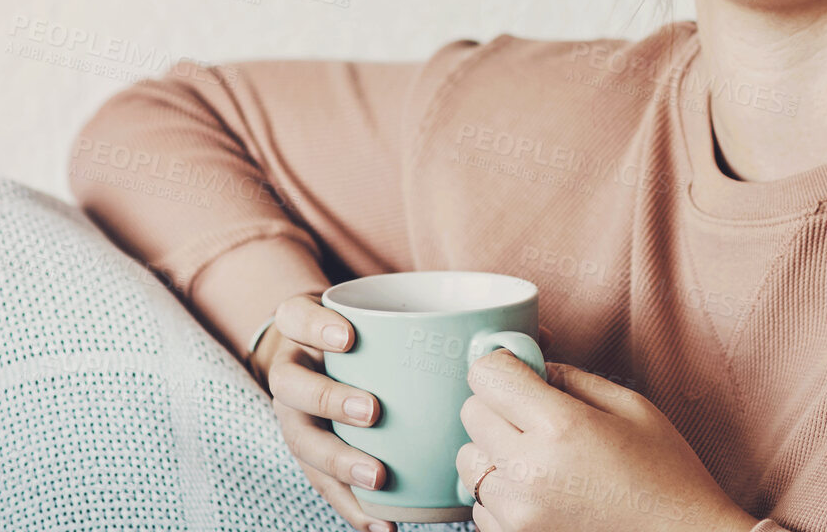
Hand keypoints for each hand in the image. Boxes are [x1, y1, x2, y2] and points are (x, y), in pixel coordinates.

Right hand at [253, 292, 556, 531]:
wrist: (323, 353)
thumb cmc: (376, 335)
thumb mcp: (394, 316)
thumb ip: (451, 319)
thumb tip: (534, 336)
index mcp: (308, 328)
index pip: (295, 316)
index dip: (316, 325)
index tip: (350, 337)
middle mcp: (294, 372)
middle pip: (292, 386)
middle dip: (330, 399)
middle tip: (372, 410)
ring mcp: (296, 416)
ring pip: (303, 441)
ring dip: (340, 461)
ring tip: (378, 475)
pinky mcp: (311, 455)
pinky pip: (324, 486)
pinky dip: (352, 506)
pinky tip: (381, 522)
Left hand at [455, 351, 755, 531]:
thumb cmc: (667, 476)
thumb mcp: (631, 408)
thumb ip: (573, 378)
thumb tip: (533, 365)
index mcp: (561, 427)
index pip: (487, 376)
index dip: (503, 365)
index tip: (520, 370)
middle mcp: (529, 472)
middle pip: (471, 414)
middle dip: (498, 404)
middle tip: (534, 413)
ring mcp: (517, 515)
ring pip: (468, 461)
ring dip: (493, 451)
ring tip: (539, 458)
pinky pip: (480, 505)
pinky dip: (501, 493)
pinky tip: (541, 492)